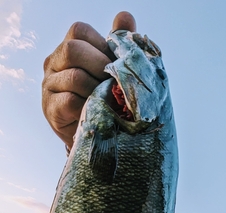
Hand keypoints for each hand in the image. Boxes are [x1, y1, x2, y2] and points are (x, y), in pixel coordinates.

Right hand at [42, 11, 135, 148]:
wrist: (94, 133)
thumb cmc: (103, 97)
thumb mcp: (111, 69)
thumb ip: (117, 44)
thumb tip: (125, 16)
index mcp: (67, 48)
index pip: (79, 30)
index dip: (101, 44)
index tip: (114, 63)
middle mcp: (53, 63)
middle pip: (72, 49)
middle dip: (99, 65)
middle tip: (113, 82)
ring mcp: (48, 86)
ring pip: (74, 77)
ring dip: (97, 89)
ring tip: (109, 99)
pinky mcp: (51, 109)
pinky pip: (70, 101)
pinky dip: (89, 105)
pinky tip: (98, 111)